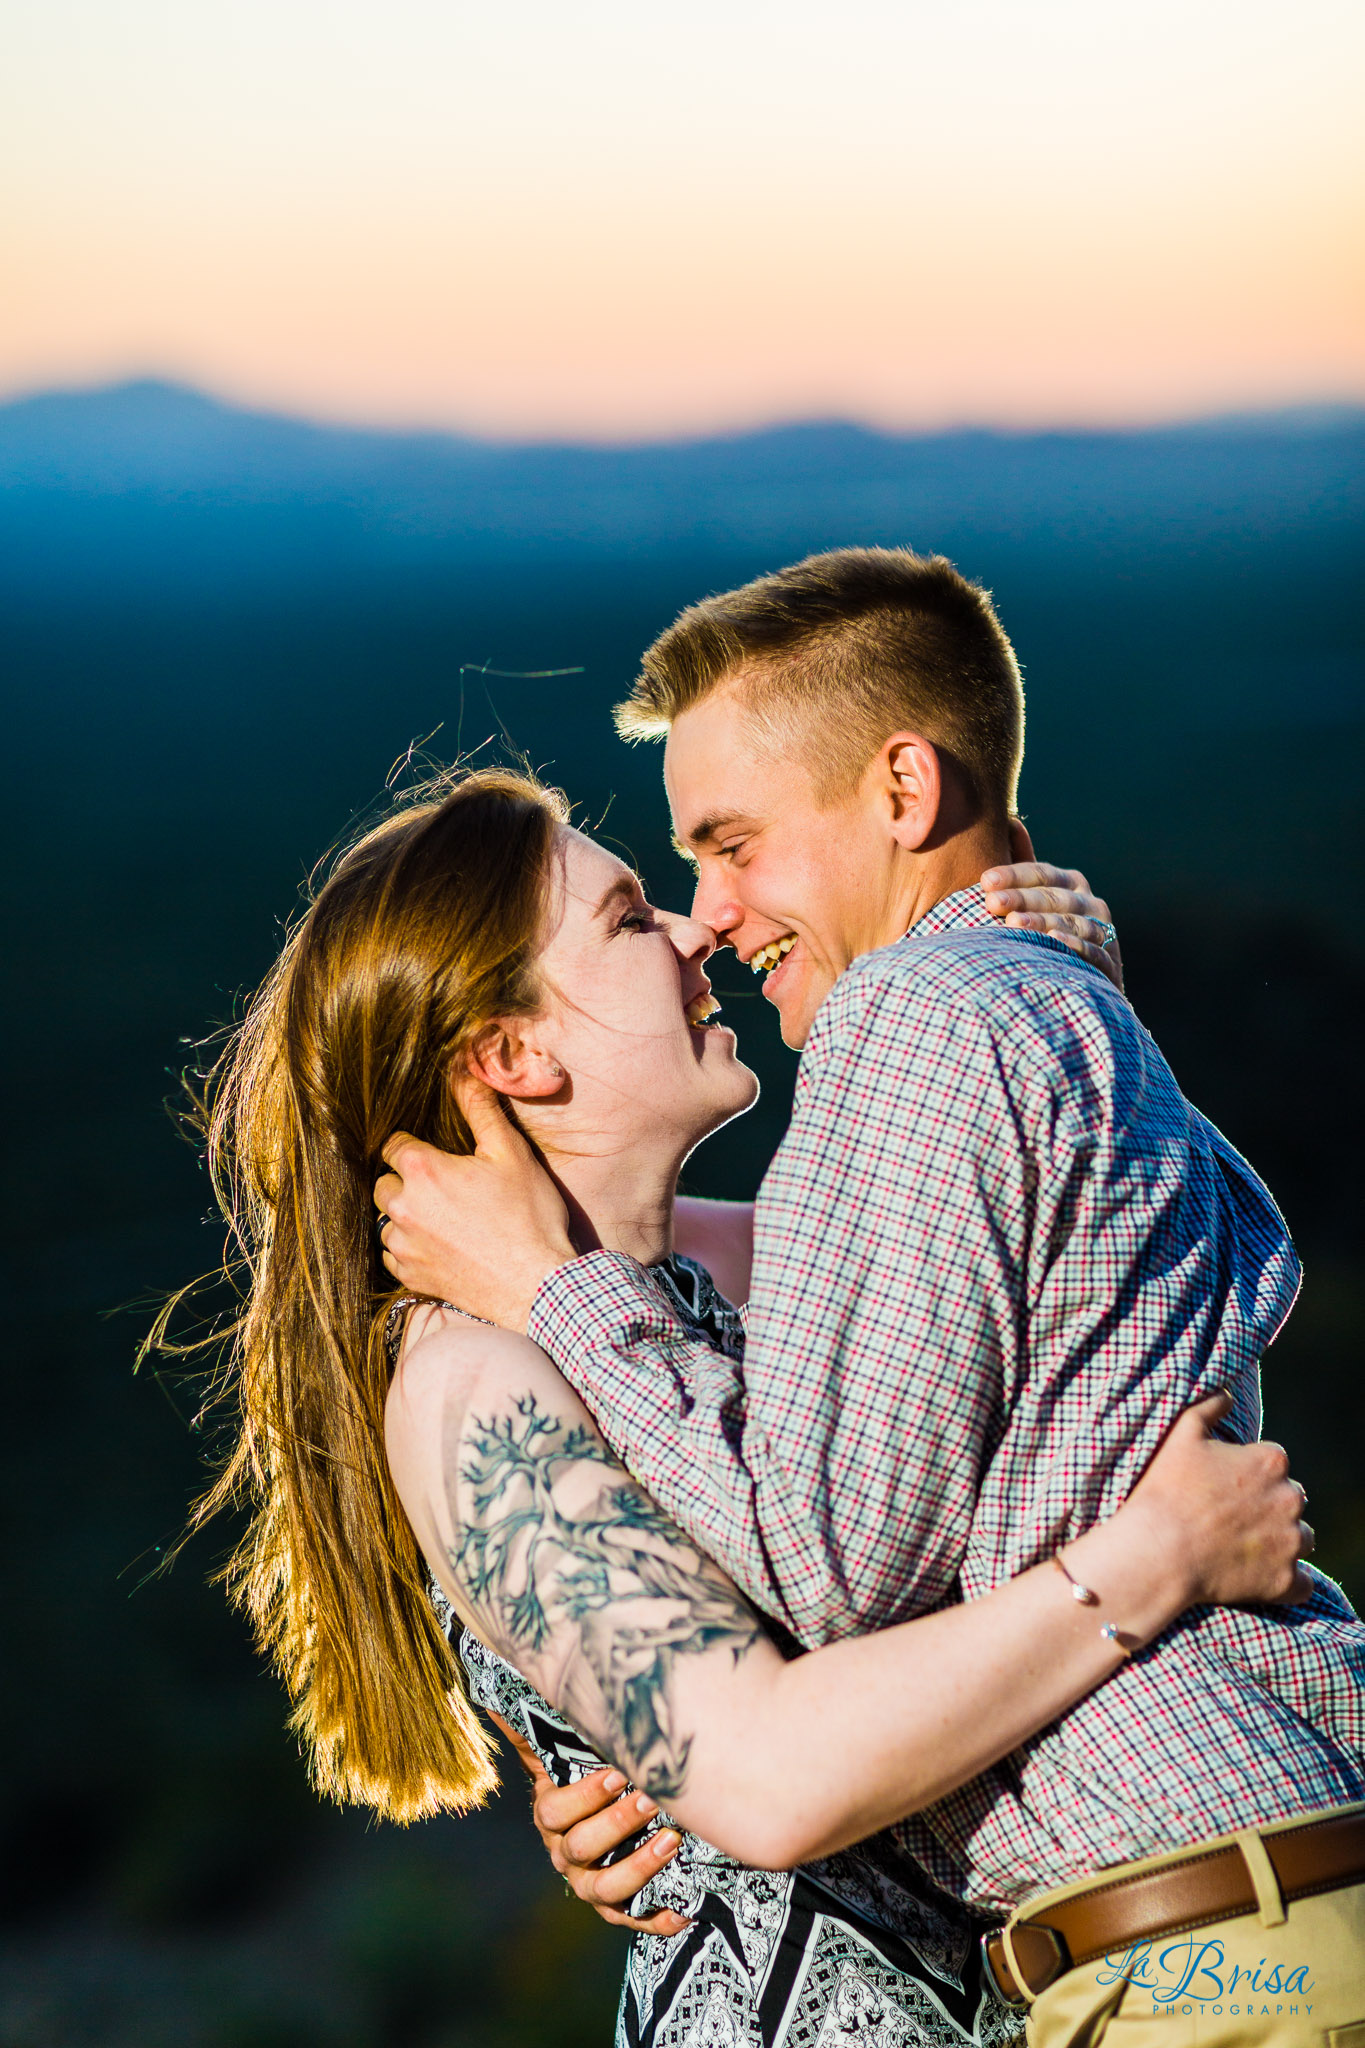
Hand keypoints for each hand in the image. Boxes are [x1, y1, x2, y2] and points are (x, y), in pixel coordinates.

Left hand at [375, 1077, 575, 1329]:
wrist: (536, 1284)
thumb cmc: (528, 1216)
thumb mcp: (510, 1152)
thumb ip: (480, 1108)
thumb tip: (463, 1068)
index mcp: (422, 1171)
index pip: (394, 1144)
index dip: (416, 1146)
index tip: (438, 1155)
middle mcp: (403, 1207)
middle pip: (384, 1183)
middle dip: (406, 1181)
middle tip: (444, 1187)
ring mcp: (404, 1246)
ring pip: (386, 1221)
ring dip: (405, 1216)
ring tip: (443, 1218)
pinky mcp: (411, 1276)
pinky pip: (393, 1255)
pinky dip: (409, 1247)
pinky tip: (441, 1245)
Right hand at [490, 1714, 688, 1935]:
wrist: (603, 1821)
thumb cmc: (582, 1776)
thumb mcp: (558, 1752)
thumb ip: (535, 1728)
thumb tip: (499, 1690)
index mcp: (550, 1817)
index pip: (555, 1811)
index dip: (586, 1795)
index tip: (619, 1773)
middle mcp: (565, 1855)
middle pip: (582, 1847)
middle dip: (618, 1823)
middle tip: (650, 1798)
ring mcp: (590, 1885)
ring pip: (606, 1887)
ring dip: (639, 1866)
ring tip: (672, 1840)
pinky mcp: (618, 1908)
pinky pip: (634, 1919)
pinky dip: (657, 1920)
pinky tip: (683, 1912)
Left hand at [979, 859, 1123, 990]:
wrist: (1081, 984)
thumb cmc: (1045, 940)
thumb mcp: (1034, 909)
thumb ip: (1018, 886)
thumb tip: (1001, 844)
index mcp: (1070, 884)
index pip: (1041, 874)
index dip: (1014, 876)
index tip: (985, 882)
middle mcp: (1089, 903)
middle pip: (1053, 897)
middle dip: (1021, 898)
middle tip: (993, 903)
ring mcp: (1103, 930)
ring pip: (1072, 922)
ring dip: (1043, 921)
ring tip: (1014, 924)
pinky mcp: (1110, 961)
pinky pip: (1093, 950)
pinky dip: (1075, 945)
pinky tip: (1053, 940)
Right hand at [1126, 1391, 1313, 1607]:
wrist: (1157, 1551)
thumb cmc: (1166, 1488)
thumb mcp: (1180, 1431)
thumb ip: (1209, 1404)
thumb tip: (1228, 1395)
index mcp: (1271, 1462)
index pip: (1274, 1462)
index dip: (1248, 1473)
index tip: (1224, 1485)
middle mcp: (1290, 1499)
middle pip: (1290, 1500)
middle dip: (1269, 1505)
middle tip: (1230, 1516)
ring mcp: (1290, 1543)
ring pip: (1300, 1539)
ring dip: (1282, 1541)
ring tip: (1243, 1546)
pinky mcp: (1284, 1581)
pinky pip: (1302, 1583)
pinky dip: (1286, 1581)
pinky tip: (1259, 1576)